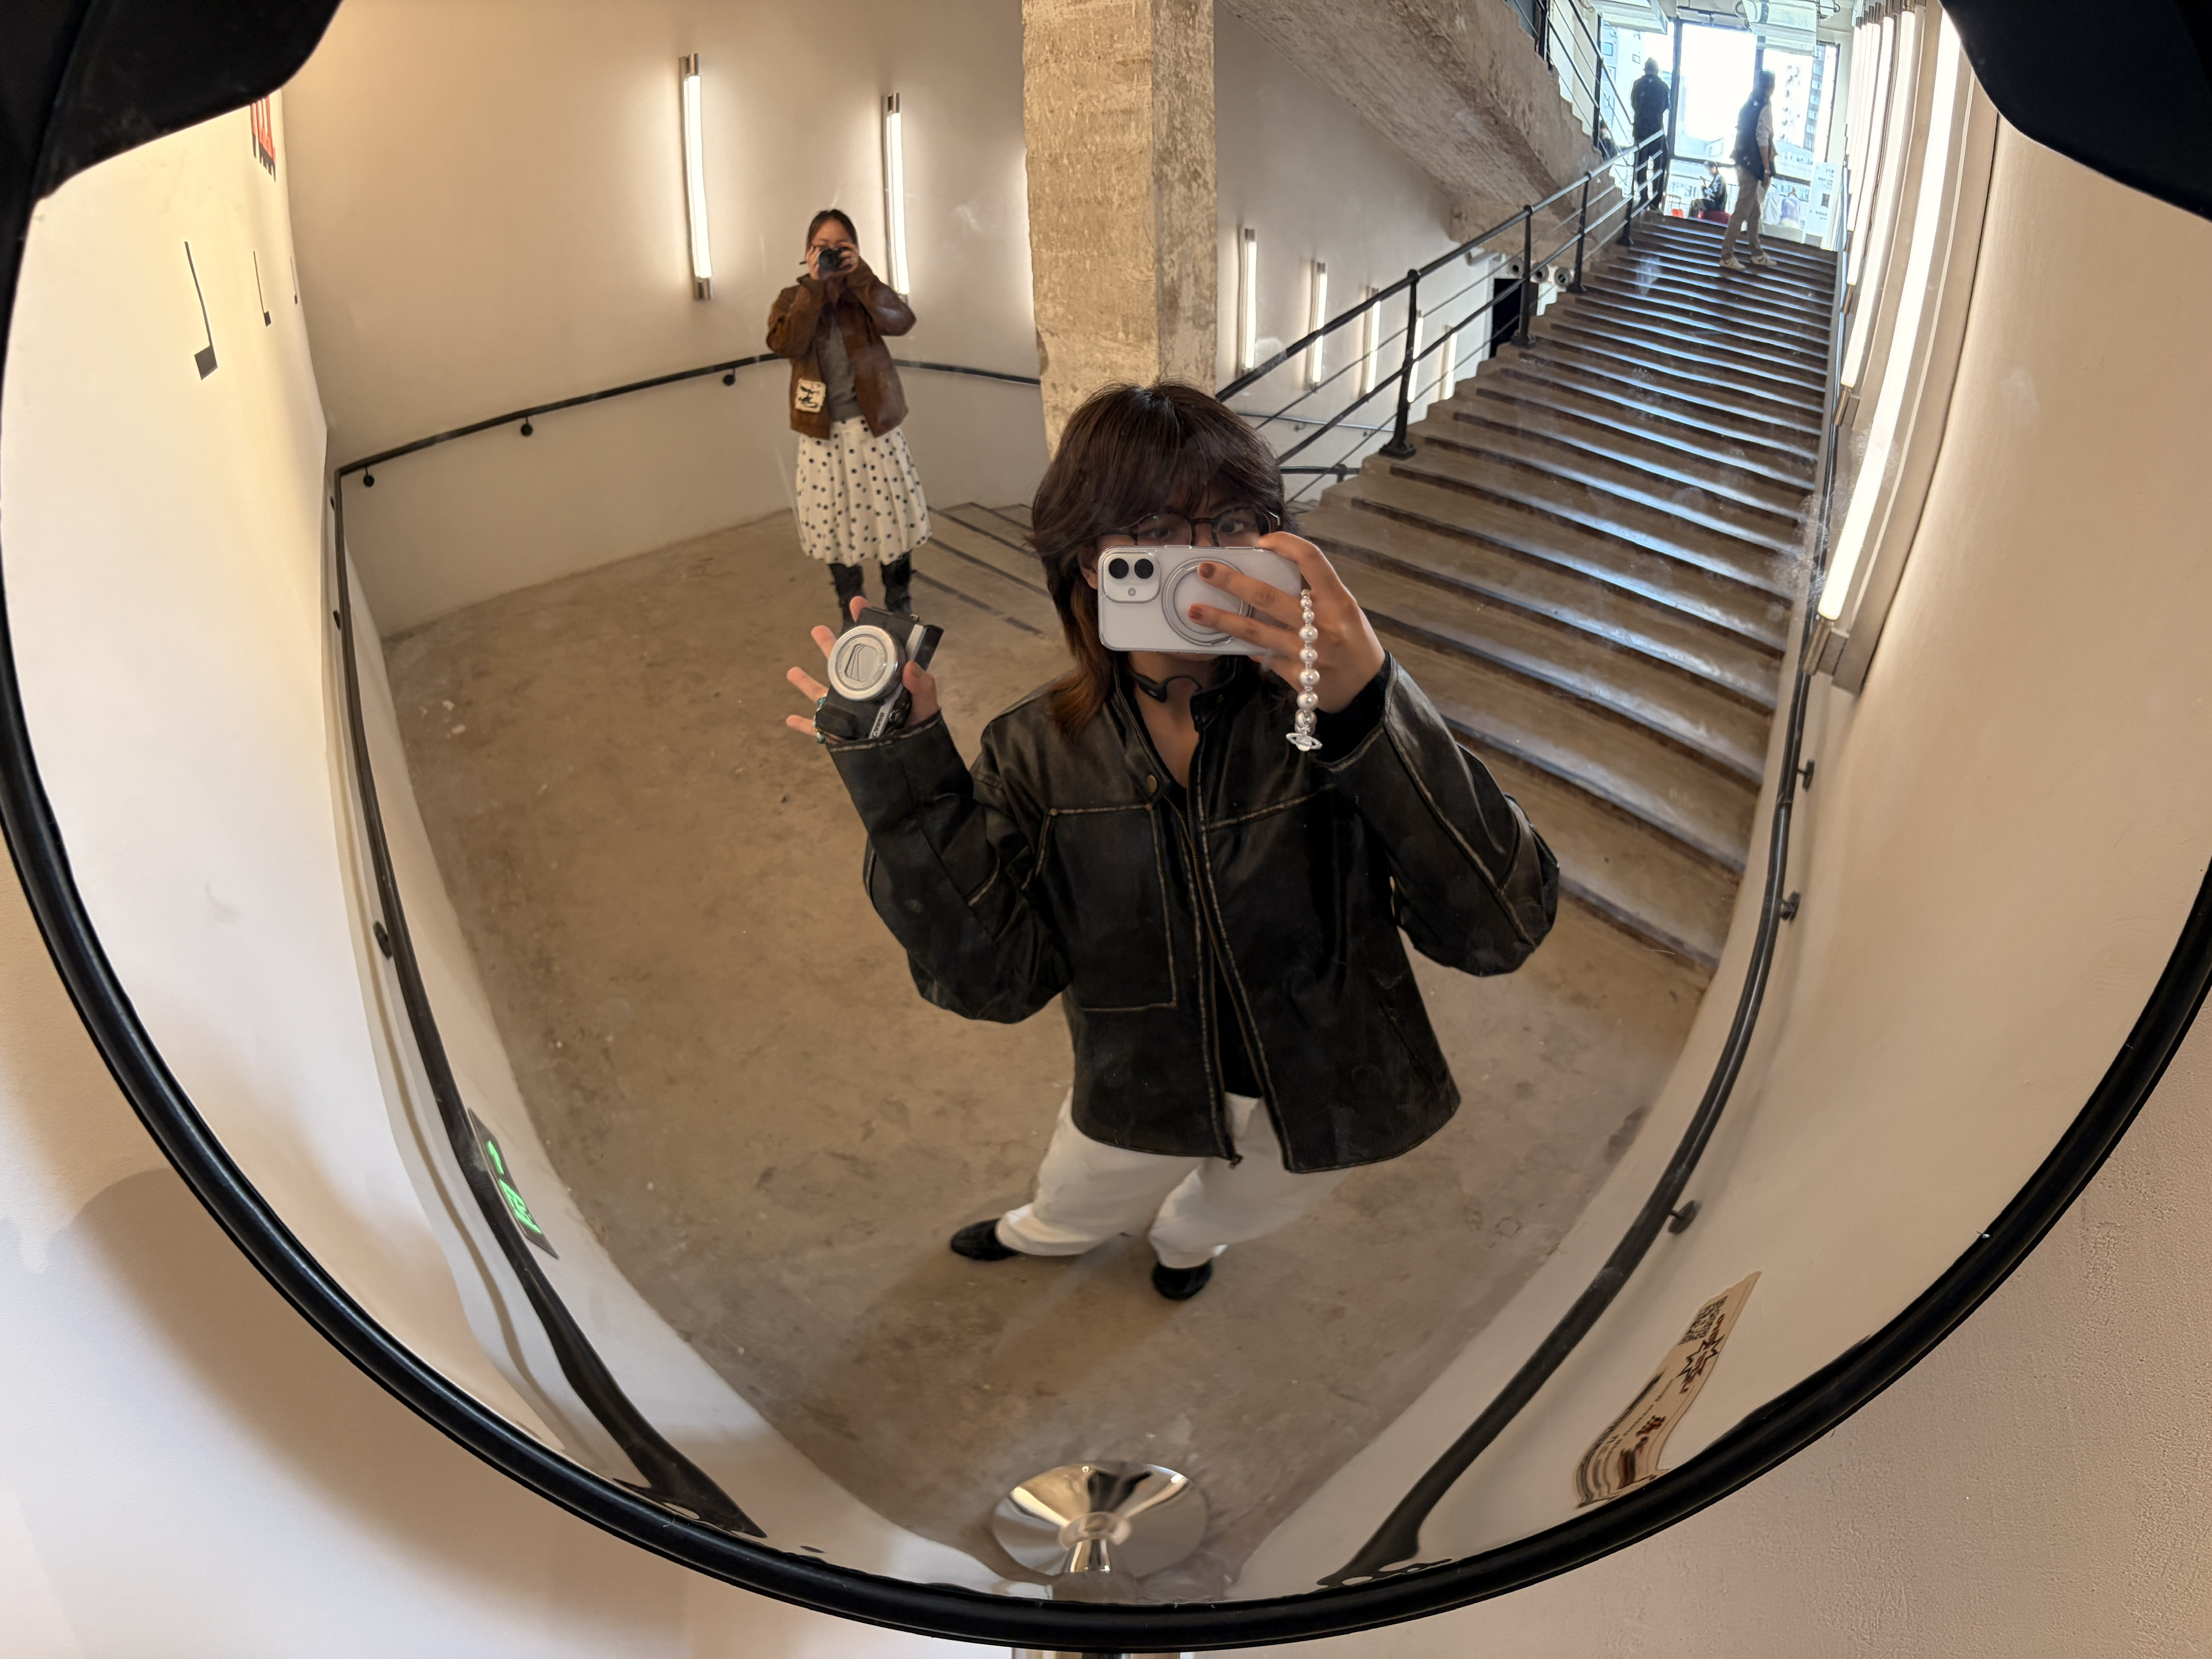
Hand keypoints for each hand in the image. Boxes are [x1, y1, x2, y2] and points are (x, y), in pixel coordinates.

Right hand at [785, 596, 939, 738]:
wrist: (912, 762)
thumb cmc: (920, 729)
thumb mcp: (926, 705)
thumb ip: (923, 687)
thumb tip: (911, 667)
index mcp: (884, 678)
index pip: (875, 646)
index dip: (865, 624)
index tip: (857, 603)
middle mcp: (863, 691)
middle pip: (843, 664)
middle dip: (829, 645)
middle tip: (817, 629)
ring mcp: (849, 712)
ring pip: (823, 693)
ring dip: (806, 683)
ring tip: (792, 672)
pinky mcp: (840, 734)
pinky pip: (818, 729)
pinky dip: (804, 725)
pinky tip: (790, 719)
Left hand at [1182, 532, 1385, 713]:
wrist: (1369, 691)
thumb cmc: (1355, 644)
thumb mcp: (1344, 611)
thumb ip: (1315, 595)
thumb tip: (1269, 583)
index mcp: (1338, 600)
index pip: (1312, 560)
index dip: (1285, 544)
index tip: (1261, 540)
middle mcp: (1322, 624)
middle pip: (1269, 596)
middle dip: (1232, 582)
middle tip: (1205, 570)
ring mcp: (1307, 653)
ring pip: (1256, 632)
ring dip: (1222, 621)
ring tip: (1195, 611)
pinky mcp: (1297, 678)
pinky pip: (1264, 658)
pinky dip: (1248, 649)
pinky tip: (1231, 643)